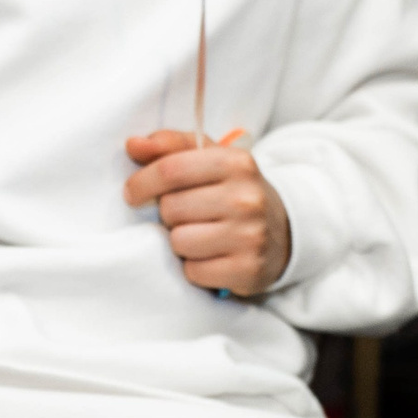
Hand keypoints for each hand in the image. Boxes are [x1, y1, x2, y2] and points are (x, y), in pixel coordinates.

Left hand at [122, 130, 290, 297]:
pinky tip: (210, 256)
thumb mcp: (209, 158)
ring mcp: (251, 236)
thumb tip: (133, 145)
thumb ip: (170, 145)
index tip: (133, 193)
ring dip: (179, 242)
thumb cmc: (232, 190)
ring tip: (198, 235)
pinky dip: (195, 267)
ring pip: (179, 242)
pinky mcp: (249, 270)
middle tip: (185, 215)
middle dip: (168, 214)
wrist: (284, 231)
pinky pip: (194, 271)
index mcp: (236, 163)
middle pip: (171, 209)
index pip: (171, 170)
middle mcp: (247, 198)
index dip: (142, 182)